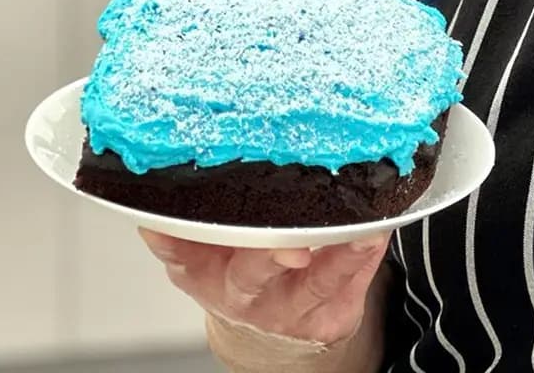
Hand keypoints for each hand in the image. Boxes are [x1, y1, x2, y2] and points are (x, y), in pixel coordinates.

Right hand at [139, 228, 390, 347]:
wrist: (276, 332)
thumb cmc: (242, 272)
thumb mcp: (202, 258)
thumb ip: (182, 229)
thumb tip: (155, 201)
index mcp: (207, 273)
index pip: (187, 255)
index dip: (183, 241)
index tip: (187, 222)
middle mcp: (246, 293)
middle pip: (253, 273)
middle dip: (270, 252)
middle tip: (288, 238)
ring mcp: (291, 307)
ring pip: (315, 281)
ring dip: (337, 254)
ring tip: (360, 228)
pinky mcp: (330, 314)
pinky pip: (351, 283)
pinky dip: (365, 257)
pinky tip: (378, 231)